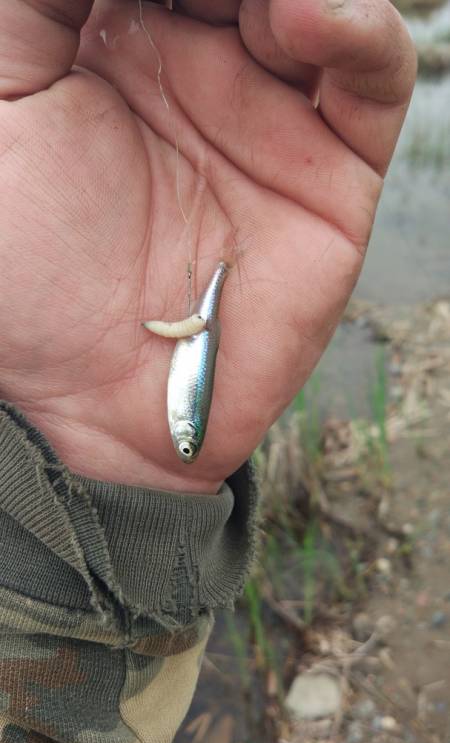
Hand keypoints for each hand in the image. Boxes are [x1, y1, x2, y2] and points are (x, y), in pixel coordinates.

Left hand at [0, 0, 415, 492]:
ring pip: (316, 8)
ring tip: (256, 5)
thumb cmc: (15, 262)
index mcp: (115, 36)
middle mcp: (198, 67)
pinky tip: (307, 18)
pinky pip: (371, 78)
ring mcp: (270, 119)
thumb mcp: (0, 93)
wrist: (77, 395)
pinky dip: (356, 30)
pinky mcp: (332, 178)